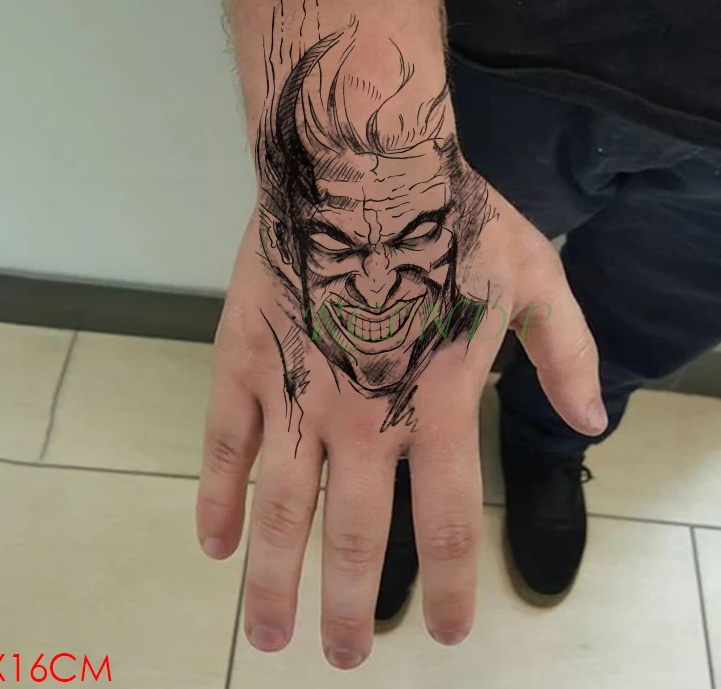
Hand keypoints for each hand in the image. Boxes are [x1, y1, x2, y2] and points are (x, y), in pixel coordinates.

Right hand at [196, 167, 606, 669]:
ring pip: (281, 509)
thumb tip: (592, 424)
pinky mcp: (245, 364)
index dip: (451, 586)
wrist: (357, 166)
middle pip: (357, 536)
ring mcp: (295, 395)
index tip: (451, 635)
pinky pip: (223, 444)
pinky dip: (217, 497)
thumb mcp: (534, 280)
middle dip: (353, 606)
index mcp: (435, 405)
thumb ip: (567, 355)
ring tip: (272, 634)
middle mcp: (363, 419)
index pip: (446, 522)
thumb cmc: (449, 218)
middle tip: (346, 657)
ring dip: (274, 580)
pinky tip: (213, 543)